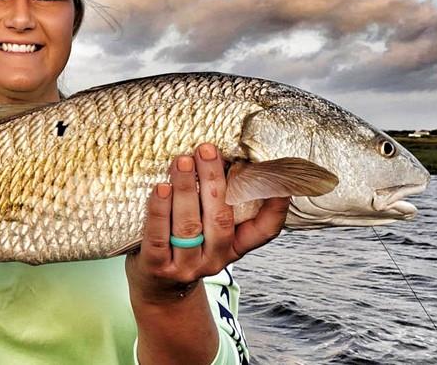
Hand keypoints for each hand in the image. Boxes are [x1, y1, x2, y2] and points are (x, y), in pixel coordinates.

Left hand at [125, 143, 290, 303]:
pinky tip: (160, 188)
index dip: (275, 206)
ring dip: (186, 189)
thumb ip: (218, 203)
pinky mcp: (157, 267)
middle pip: (219, 219)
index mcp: (235, 246)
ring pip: (189, 225)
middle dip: (213, 181)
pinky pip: (158, 236)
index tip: (279, 179)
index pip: (265, 230)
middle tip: (206, 150)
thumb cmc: (184, 245)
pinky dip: (159, 210)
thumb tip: (222, 154)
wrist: (158, 288)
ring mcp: (186, 265)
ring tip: (182, 161)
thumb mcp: (210, 230)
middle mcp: (215, 258)